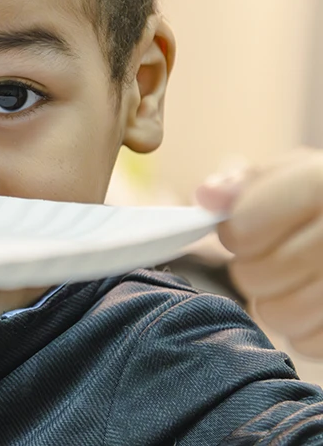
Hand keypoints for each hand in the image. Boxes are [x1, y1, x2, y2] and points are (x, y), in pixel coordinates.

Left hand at [197, 150, 322, 356]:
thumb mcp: (296, 173)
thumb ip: (247, 185)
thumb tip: (207, 197)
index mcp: (320, 186)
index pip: (243, 230)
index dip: (235, 234)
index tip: (248, 229)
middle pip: (256, 277)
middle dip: (252, 271)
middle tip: (272, 259)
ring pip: (280, 316)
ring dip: (276, 304)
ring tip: (295, 283)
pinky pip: (310, 344)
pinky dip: (306, 331)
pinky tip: (318, 304)